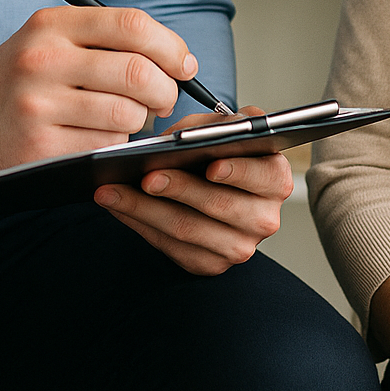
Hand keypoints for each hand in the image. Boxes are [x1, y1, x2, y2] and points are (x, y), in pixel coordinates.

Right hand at [0, 5, 196, 179]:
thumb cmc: (23, 75)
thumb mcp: (53, 37)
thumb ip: (108, 39)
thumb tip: (178, 59)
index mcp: (53, 24)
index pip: (132, 26)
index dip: (171, 46)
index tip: (184, 64)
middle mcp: (44, 59)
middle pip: (136, 72)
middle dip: (165, 90)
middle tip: (164, 99)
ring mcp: (39, 104)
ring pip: (126, 114)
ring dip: (140, 121)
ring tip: (127, 118)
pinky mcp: (38, 146)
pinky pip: (104, 146)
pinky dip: (115, 144)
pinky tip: (99, 137)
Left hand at [93, 108, 293, 274]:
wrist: (220, 187)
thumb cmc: (222, 151)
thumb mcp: (226, 128)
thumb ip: (213, 126)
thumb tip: (178, 139)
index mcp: (276, 179)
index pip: (262, 175)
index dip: (238, 171)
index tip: (211, 166)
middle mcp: (264, 218)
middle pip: (218, 204)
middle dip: (178, 189)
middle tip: (146, 176)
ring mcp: (238, 247)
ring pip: (186, 229)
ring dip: (144, 209)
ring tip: (113, 190)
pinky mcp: (210, 264)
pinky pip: (170, 247)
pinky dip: (139, 224)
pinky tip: (118, 206)